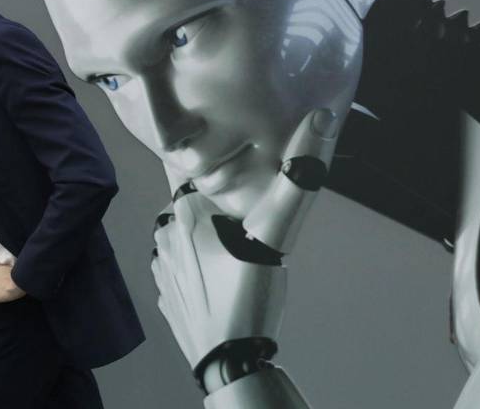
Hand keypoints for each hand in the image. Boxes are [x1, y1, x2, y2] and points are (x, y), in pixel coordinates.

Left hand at [150, 108, 338, 370]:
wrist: (227, 360)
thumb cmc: (246, 293)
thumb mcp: (273, 236)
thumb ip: (295, 181)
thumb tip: (319, 118)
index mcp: (184, 210)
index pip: (192, 167)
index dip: (214, 166)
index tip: (232, 178)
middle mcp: (164, 231)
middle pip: (193, 202)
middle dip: (216, 206)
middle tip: (244, 226)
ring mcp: (160, 265)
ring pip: (184, 233)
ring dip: (204, 236)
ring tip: (232, 252)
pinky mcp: (164, 292)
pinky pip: (179, 264)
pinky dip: (195, 264)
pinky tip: (217, 276)